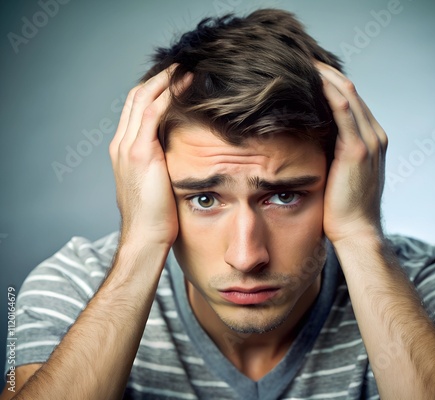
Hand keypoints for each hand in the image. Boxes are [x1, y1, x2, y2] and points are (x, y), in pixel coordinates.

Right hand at [109, 65, 191, 246]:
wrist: (145, 237)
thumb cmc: (155, 217)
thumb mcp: (155, 184)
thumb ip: (161, 163)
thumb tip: (179, 154)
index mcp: (124, 150)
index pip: (136, 108)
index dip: (154, 89)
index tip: (175, 78)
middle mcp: (122, 143)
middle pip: (137, 96)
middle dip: (159, 77)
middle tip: (182, 65)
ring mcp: (128, 146)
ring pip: (143, 98)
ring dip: (165, 79)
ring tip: (186, 67)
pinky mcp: (141, 153)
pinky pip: (153, 112)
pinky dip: (168, 94)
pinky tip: (186, 84)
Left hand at [316, 61, 387, 243]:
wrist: (357, 232)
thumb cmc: (342, 207)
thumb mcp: (338, 173)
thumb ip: (331, 151)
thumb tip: (306, 137)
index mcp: (371, 139)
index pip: (351, 100)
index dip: (329, 83)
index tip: (306, 73)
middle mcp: (374, 135)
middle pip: (350, 90)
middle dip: (325, 73)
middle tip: (300, 61)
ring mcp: (369, 140)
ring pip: (347, 94)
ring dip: (325, 76)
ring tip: (302, 63)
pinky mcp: (357, 149)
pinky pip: (344, 111)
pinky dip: (328, 92)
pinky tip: (311, 80)